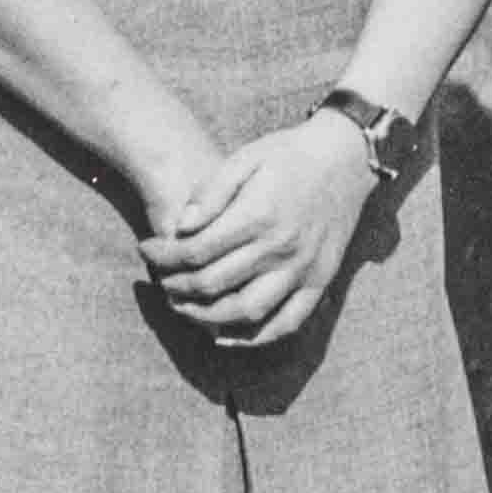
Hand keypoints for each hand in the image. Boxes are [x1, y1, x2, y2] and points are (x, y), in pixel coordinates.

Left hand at [138, 116, 379, 346]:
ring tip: (183, 307)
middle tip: (159, 280)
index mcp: (258, 216)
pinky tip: (227, 336)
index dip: (163, 255)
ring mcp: (303, 269)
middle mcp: (281, 248)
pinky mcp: (320, 280)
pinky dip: (256, 338)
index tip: (145, 249)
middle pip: (214, 284)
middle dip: (176, 286)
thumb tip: (181, 227)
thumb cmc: (289, 154)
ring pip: (246, 311)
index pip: (196, 250)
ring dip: (207, 317)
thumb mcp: (245, 158)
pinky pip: (288, 322)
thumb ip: (211, 192)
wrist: (345, 157)